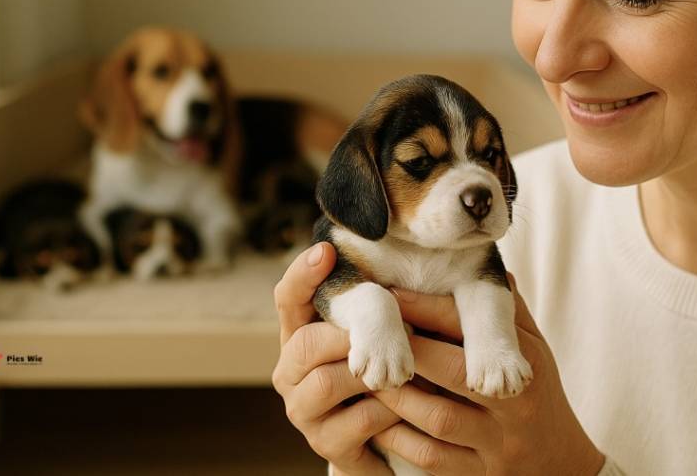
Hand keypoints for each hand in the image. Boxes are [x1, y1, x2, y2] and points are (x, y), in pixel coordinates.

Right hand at [271, 242, 399, 474]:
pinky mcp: (327, 446)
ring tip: (405, 370)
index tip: (326, 250)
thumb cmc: (386, 371)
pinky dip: (390, 409)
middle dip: (350, 335)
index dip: (302, 275)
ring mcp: (305, 411)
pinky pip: (358, 420)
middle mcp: (292, 372)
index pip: (288, 299)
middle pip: (305, 343)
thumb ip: (382, 305)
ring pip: (327, 382)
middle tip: (392, 333)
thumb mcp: (384, 334)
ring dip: (373, 373)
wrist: (388, 441)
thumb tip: (408, 274)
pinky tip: (408, 404)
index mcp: (302, 334)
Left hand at [369, 276, 605, 475]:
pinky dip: (400, 440)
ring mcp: (497, 444)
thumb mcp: (534, 349)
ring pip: (439, 418)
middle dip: (410, 350)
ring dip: (399, 396)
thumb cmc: (540, 395)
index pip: (474, 327)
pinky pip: (432, 459)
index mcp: (528, 361)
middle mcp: (515, 404)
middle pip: (455, 372)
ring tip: (370, 377)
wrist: (561, 466)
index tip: (392, 294)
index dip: (429, 309)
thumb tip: (489, 263)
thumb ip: (508, 311)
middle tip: (372, 334)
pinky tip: (379, 422)